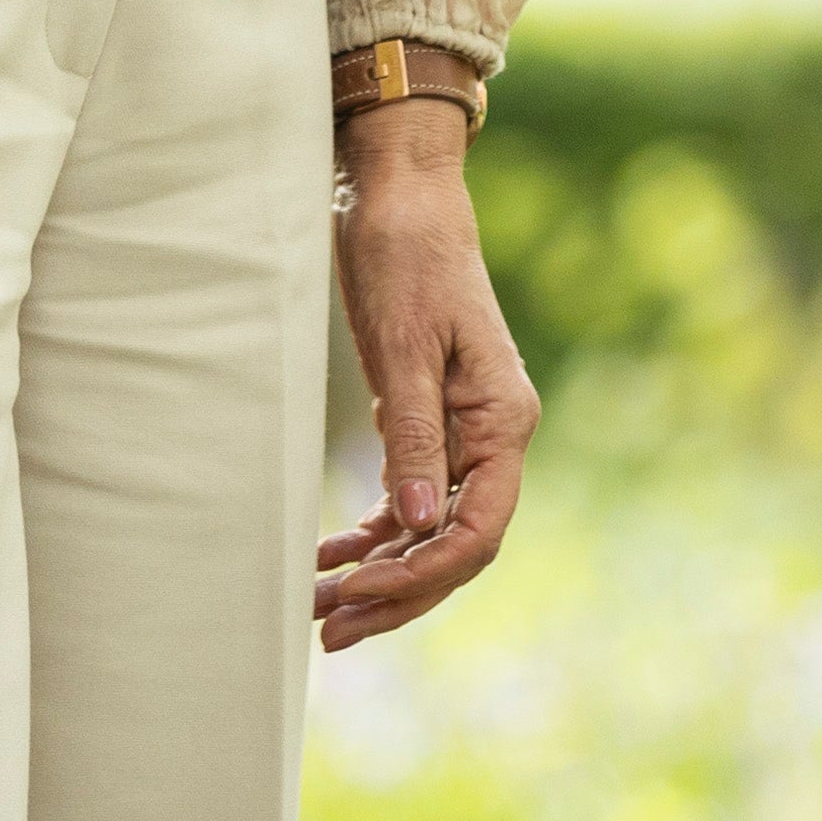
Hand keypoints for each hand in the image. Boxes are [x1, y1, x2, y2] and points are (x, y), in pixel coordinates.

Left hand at [316, 99, 535, 651]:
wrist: (401, 189)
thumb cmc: (406, 254)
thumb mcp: (404, 345)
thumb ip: (415, 436)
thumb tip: (418, 526)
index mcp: (503, 420)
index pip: (476, 531)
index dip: (420, 575)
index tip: (357, 598)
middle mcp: (493, 434)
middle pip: (455, 545)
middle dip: (395, 594)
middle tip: (327, 631)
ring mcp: (465, 429)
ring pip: (430, 528)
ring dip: (379, 571)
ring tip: (317, 606)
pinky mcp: (432, 416)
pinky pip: (413, 495)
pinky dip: (376, 531)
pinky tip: (334, 554)